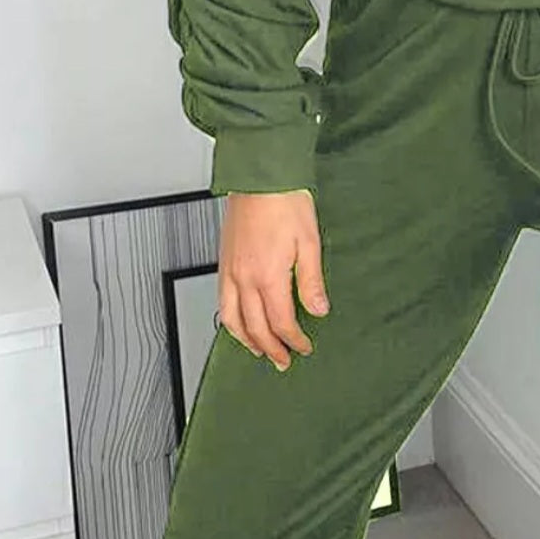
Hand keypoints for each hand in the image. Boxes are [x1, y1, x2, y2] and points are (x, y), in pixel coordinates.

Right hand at [218, 189, 329, 370]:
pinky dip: (230, 320)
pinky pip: (221, 301)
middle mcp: (244, 278)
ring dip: (247, 340)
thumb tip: (317, 309)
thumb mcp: (310, 242)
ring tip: (260, 351)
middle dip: (271, 348)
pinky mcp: (223, 262)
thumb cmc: (285, 202)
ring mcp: (230, 271)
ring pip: (232, 319)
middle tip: (283, 361)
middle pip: (255, 327)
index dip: (293, 340)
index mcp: (268, 276)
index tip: (304, 347)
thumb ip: (311, 281)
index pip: (281, 322)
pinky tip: (238, 322)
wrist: (260, 177)